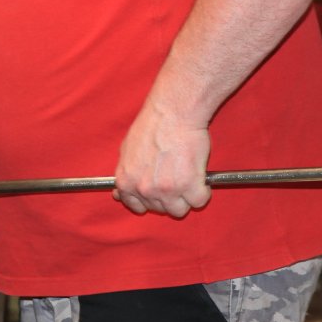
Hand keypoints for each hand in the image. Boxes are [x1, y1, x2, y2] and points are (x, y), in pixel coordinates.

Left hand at [114, 103, 211, 217]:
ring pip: (180, 210)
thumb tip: (119, 193)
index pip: (137, 207)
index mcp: (127, 182)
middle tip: (177, 176)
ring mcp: (167, 190)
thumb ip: (125, 174)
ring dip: (186, 197)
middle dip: (170, 196)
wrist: (173, 111)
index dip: (150, 200)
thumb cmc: (152, 124)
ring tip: (189, 177)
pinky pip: (199, 201)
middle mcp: (145, 189)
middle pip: (161, 209)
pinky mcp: (189, 186)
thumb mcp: (127, 149)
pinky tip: (200, 177)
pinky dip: (203, 191)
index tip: (159, 193)